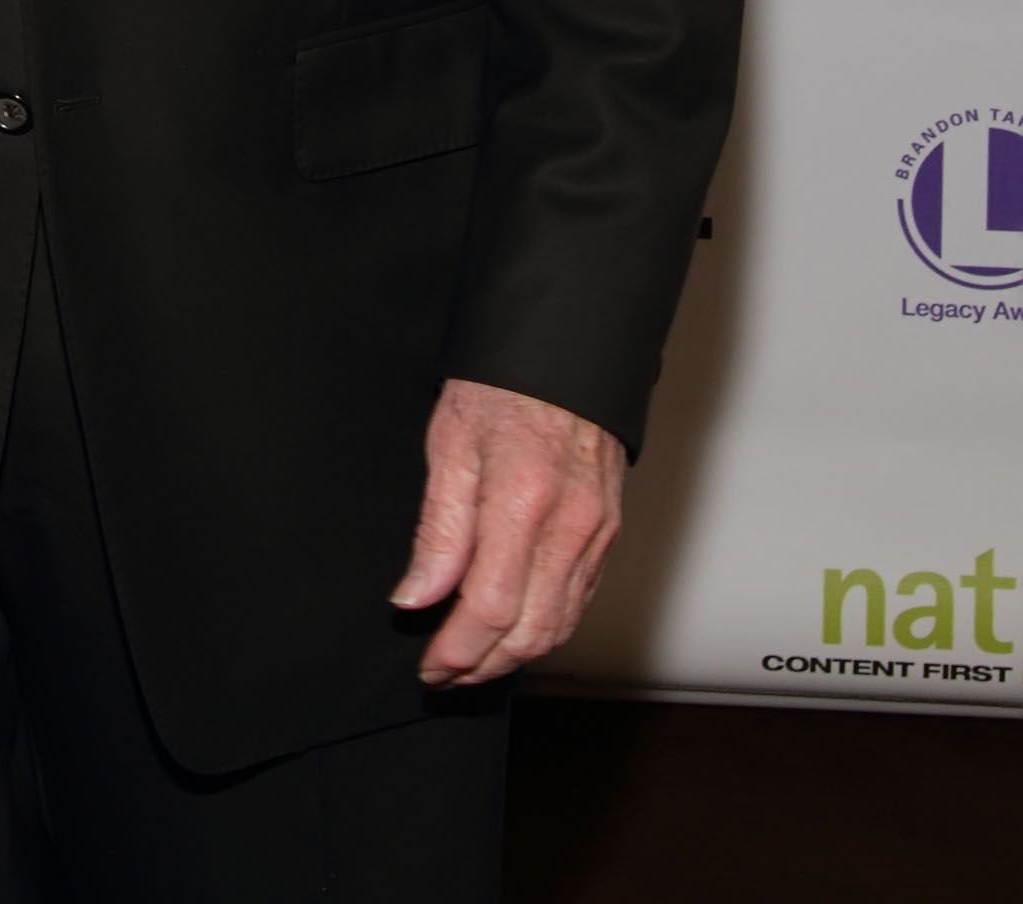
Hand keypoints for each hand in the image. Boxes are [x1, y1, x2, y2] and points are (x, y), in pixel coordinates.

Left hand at [391, 376, 623, 688]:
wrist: (565, 351)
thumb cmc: (502, 385)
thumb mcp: (449, 442)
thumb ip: (438, 529)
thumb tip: (416, 597)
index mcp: (522, 500)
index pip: (489, 608)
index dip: (457, 649)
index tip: (428, 664)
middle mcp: (569, 526)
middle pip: (529, 632)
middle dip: (482, 666)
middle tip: (443, 673)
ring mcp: (596, 533)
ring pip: (559, 626)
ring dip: (514, 657)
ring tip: (472, 662)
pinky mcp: (608, 533)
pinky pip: (578, 602)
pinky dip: (546, 629)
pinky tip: (514, 632)